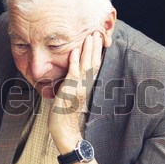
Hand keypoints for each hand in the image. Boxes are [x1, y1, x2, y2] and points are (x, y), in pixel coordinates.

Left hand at [48, 31, 103, 152]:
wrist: (65, 132)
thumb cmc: (65, 116)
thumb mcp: (72, 97)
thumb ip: (74, 85)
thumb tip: (71, 76)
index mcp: (87, 86)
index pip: (95, 65)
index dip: (97, 52)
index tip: (99, 39)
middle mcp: (86, 86)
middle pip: (94, 62)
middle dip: (96, 47)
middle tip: (98, 31)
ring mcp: (79, 88)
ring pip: (86, 65)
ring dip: (88, 50)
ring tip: (91, 36)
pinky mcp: (70, 91)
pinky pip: (73, 73)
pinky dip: (74, 61)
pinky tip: (75, 50)